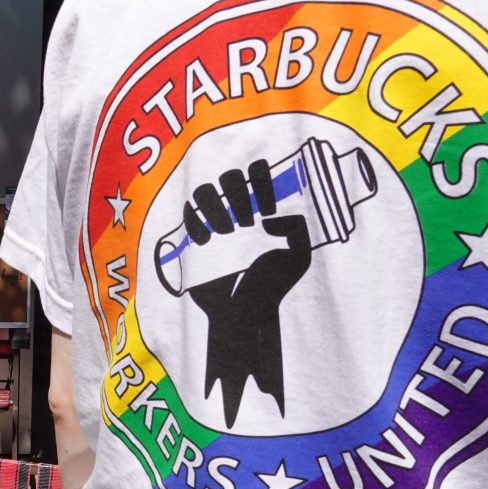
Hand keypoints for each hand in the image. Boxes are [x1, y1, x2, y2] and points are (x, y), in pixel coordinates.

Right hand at [181, 160, 311, 427]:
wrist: (244, 314)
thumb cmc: (272, 285)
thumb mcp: (300, 258)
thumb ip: (299, 229)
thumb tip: (268, 219)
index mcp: (261, 209)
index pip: (257, 174)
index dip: (262, 180)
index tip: (269, 209)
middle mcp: (235, 211)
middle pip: (229, 176)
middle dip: (240, 194)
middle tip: (251, 222)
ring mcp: (212, 224)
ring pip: (204, 190)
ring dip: (217, 206)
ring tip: (229, 233)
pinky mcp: (192, 240)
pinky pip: (187, 215)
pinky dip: (197, 222)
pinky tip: (209, 243)